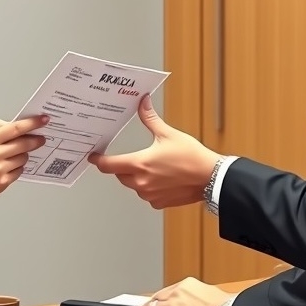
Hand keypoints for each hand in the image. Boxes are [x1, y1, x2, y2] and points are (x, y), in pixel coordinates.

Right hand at [0, 116, 47, 204]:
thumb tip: (15, 123)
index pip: (16, 128)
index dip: (32, 123)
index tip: (44, 120)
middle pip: (24, 144)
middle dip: (35, 140)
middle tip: (41, 139)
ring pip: (23, 158)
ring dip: (23, 155)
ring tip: (13, 155)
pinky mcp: (2, 183)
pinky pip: (19, 171)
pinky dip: (17, 167)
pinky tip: (7, 167)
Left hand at [89, 95, 218, 207]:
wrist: (210, 177)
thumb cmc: (191, 157)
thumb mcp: (167, 134)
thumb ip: (150, 118)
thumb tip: (143, 103)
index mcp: (139, 164)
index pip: (108, 165)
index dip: (98, 160)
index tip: (94, 156)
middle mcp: (141, 182)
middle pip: (119, 175)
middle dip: (121, 166)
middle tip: (131, 157)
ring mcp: (149, 194)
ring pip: (133, 185)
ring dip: (136, 176)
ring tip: (153, 166)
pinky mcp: (158, 202)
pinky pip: (146, 194)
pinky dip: (149, 187)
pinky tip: (161, 178)